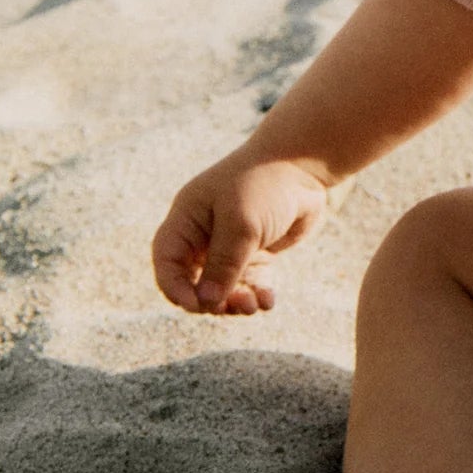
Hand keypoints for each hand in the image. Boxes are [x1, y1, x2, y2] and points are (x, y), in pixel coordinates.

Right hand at [151, 150, 329, 315]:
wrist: (305, 165)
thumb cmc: (266, 186)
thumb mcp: (241, 224)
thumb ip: (224, 264)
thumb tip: (206, 303)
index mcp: (188, 220)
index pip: (167, 261)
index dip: (175, 287)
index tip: (195, 306)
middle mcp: (204, 235)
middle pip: (194, 280)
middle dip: (211, 300)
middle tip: (234, 307)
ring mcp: (230, 245)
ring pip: (222, 286)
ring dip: (235, 302)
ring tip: (254, 306)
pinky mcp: (256, 252)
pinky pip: (249, 282)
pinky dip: (256, 294)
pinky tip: (268, 301)